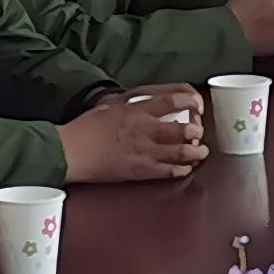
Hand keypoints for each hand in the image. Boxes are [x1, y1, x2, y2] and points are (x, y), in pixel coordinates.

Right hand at [64, 87, 207, 182]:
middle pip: (183, 130)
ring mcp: (145, 152)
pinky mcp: (141, 171)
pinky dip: (182, 170)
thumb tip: (139, 103)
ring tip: (200, 152)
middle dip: (196, 131)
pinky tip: (186, 168)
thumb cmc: (85, 128)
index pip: (172, 101)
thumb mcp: (110, 106)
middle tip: (199, 132)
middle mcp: (145, 130)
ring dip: (195, 152)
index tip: (196, 104)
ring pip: (181, 152)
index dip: (189, 102)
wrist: (73, 152)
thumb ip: (129, 105)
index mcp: (137, 111)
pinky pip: (169, 171)